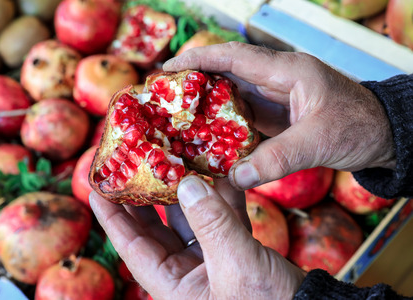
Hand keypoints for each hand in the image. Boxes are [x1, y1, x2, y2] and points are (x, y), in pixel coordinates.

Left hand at [90, 176, 305, 299]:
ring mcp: (209, 260)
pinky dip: (220, 196)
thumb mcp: (236, 265)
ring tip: (177, 156)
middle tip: (135, 163)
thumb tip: (187, 182)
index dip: (112, 215)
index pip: (131, 246)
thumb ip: (212, 222)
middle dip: (146, 194)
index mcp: (172, 286)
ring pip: (189, 218)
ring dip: (187, 189)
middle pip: (155, 228)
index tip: (97, 185)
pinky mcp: (232, 251)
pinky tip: (220, 170)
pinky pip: (220, 218)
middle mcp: (185, 273)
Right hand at [163, 42, 395, 189]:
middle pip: (226, 74)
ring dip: (205, 106)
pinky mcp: (278, 115)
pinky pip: (243, 116)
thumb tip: (234, 178)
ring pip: (232, 96)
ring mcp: (277, 97)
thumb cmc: (360, 127)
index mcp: (287, 71)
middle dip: (194, 84)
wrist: (384, 135)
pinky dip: (223, 125)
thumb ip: (277, 159)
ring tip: (176, 120)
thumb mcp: (319, 142)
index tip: (169, 69)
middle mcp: (277, 79)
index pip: (234, 57)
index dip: (199, 60)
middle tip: (163, 99)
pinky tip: (206, 139)